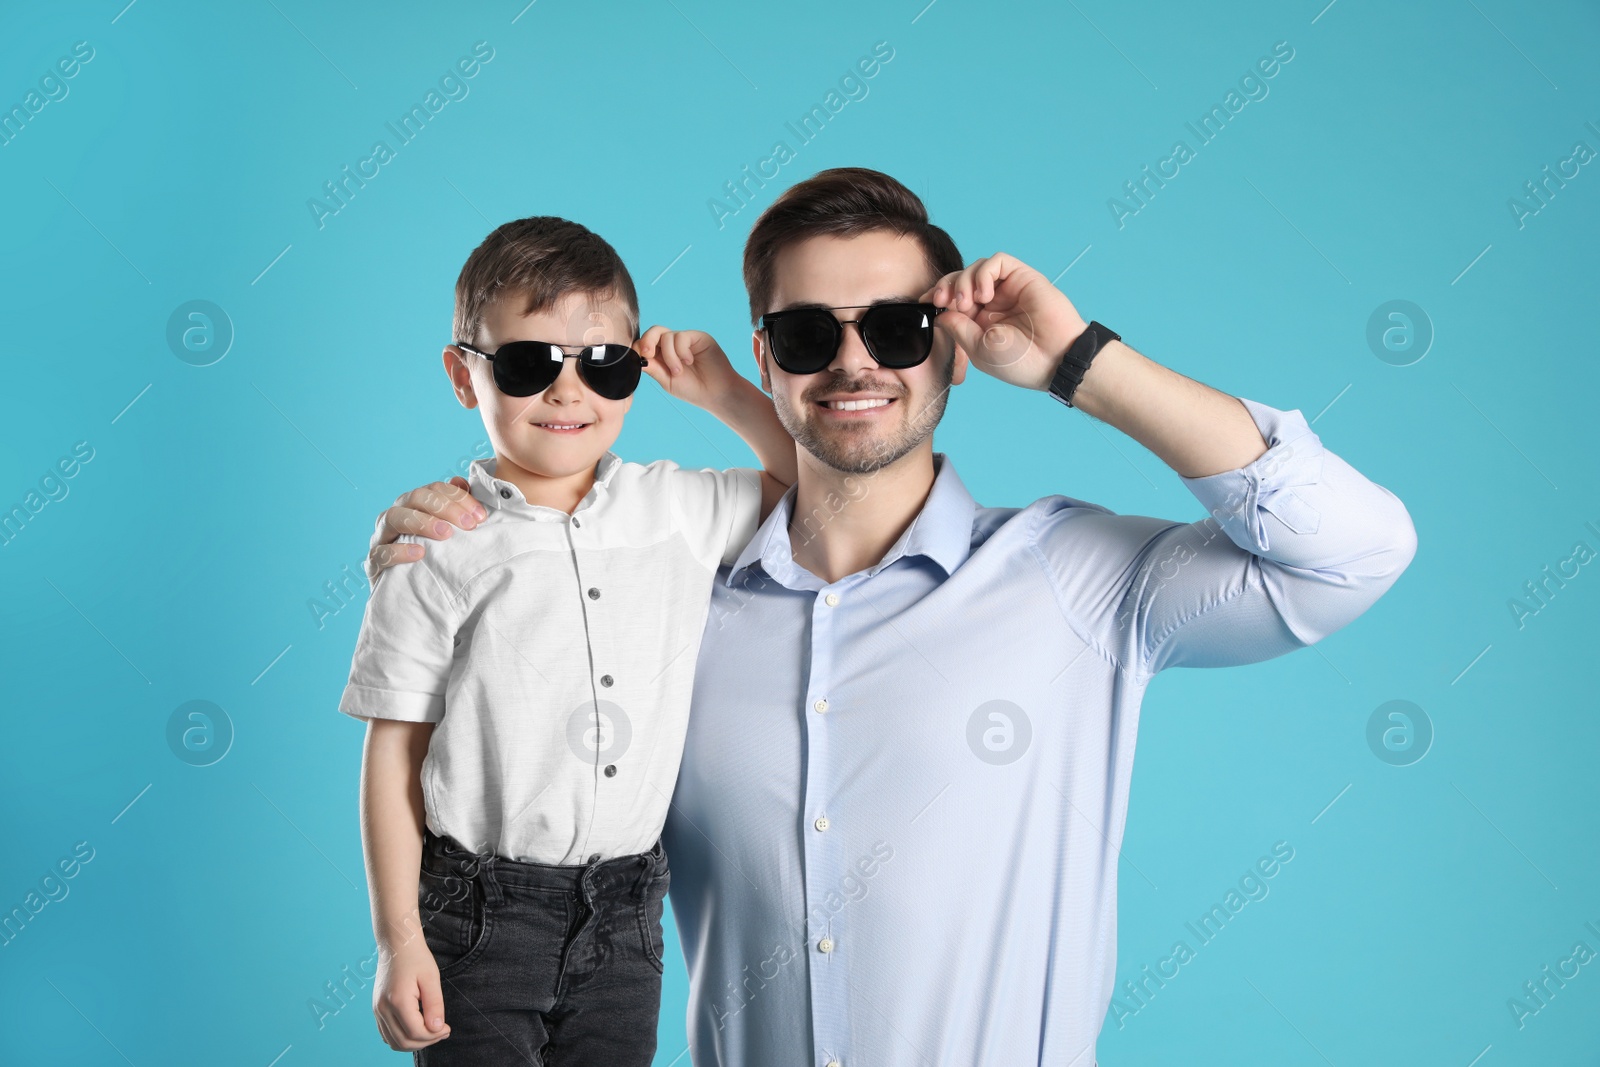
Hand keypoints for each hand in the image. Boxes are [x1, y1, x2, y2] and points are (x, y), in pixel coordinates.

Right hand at [366, 479, 486, 579]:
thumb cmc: (430, 557)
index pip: (434, 489)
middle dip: (444, 507)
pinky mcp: (373, 562)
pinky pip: (380, 553)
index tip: (481, 516)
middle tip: (468, 524)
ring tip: (445, 534)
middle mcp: (395, 516)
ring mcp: (380, 537)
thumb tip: (461, 481)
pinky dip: (399, 551)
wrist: (408, 596)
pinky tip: (420, 553)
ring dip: (421, 522)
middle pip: (414, 497)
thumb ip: (454, 507)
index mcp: (412, 505)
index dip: (459, 497)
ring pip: (394, 518)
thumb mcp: (445, 533)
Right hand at [372, 939, 450, 1050]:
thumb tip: (437, 1028)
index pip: (416, 1032)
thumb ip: (434, 1005)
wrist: (397, 944)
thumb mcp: (431, 978)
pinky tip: (417, 1029)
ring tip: (431, 1032)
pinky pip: (387, 1034)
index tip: (447, 1028)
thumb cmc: (416, 957)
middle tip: (442, 1032)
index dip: (434, 1035)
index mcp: (398, 1000)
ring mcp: (377, 1010)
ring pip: (393, 1042)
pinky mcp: (377, 1009)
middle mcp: (383, 1008)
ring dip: (414, 1043)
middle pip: (404, 1042)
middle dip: (426, 1042)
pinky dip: (402, 1038)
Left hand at [637, 326, 751, 411]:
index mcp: (662, 356)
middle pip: (654, 332)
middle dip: (647, 340)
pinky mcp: (697, 337)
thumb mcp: (667, 381)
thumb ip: (652, 368)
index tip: (640, 357)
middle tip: (648, 353)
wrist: (715, 393)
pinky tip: (690, 361)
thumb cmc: (692, 390)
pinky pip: (681, 337)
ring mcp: (685, 340)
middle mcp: (673, 345)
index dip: (640, 347)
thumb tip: (635, 357)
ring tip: (679, 371)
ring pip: (667, 336)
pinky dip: (681, 351)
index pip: (646, 343)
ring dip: (670, 356)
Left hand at [920, 253, 1089, 390]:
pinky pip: (997, 262)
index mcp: (980, 321)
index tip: (924, 302)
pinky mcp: (1022, 277)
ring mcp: (1007, 289)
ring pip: (976, 268)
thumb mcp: (978, 349)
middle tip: (941, 300)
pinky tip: (985, 294)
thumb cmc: (1020, 362)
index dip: (936, 296)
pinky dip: (984, 273)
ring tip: (967, 302)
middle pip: (960, 279)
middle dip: (945, 286)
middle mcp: (993, 303)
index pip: (952, 299)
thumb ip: (957, 328)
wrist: (1055, 360)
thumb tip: (939, 313)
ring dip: (963, 281)